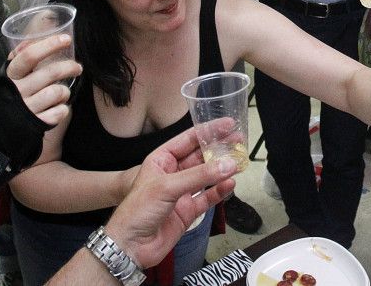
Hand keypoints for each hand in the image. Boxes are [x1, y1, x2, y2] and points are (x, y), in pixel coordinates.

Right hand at [6, 34, 78, 124]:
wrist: (0, 131)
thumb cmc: (10, 96)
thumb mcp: (9, 77)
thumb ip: (19, 58)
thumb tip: (33, 37)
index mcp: (10, 76)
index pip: (29, 56)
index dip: (49, 45)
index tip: (67, 39)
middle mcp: (17, 91)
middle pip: (50, 73)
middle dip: (69, 67)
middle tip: (77, 67)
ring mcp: (26, 109)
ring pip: (57, 92)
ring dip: (65, 92)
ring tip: (62, 93)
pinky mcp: (36, 124)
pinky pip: (60, 112)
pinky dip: (63, 109)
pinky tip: (57, 108)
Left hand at [105, 124, 238, 267]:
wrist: (130, 246)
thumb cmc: (137, 211)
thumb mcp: (167, 187)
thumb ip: (199, 176)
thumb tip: (226, 165)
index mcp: (161, 160)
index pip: (188, 140)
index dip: (208, 131)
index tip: (228, 124)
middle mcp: (172, 174)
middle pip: (200, 157)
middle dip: (219, 149)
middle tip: (239, 141)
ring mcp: (181, 193)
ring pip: (206, 177)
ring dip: (222, 170)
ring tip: (240, 161)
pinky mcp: (187, 211)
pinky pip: (207, 198)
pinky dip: (219, 191)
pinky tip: (230, 184)